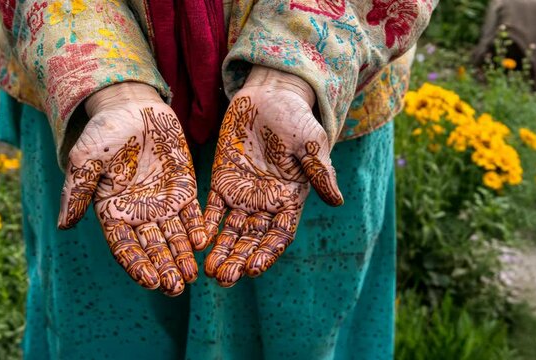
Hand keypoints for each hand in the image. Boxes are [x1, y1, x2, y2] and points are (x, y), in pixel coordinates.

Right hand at [57, 83, 206, 295]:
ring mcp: (162, 204)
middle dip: (164, 268)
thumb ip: (76, 191)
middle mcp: (139, 214)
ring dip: (182, 257)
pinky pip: (192, 214)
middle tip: (176, 287)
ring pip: (173, 237)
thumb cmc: (105, 132)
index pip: (125, 247)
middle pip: (152, 248)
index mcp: (113, 212)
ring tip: (192, 275)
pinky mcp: (183, 190)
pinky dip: (196, 229)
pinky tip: (202, 242)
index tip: (150, 281)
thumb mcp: (86, 159)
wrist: (132, 107)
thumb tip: (64, 226)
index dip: (137, 265)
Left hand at [203, 66, 343, 286]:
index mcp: (290, 199)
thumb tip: (338, 201)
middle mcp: (266, 203)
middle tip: (224, 278)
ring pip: (232, 230)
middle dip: (239, 259)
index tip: (253, 269)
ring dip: (222, 250)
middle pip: (252, 239)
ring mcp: (243, 194)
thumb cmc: (296, 119)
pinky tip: (197, 241)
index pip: (279, 234)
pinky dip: (205, 225)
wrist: (269, 97)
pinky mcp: (222, 182)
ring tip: (209, 271)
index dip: (267, 253)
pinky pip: (211, 209)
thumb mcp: (311, 144)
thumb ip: (320, 172)